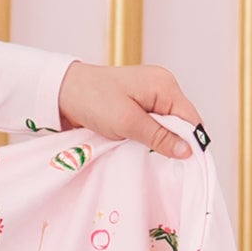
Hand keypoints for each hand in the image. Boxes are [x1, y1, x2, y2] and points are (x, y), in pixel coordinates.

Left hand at [56, 60, 204, 161]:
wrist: (60, 91)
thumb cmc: (91, 100)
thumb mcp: (127, 122)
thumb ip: (159, 137)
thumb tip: (189, 151)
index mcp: (165, 85)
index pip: (191, 119)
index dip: (191, 142)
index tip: (184, 165)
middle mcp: (162, 86)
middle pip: (181, 122)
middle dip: (173, 141)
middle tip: (162, 161)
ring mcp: (151, 94)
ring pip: (167, 125)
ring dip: (158, 140)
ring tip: (147, 152)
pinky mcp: (139, 103)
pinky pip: (153, 123)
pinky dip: (148, 135)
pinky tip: (139, 144)